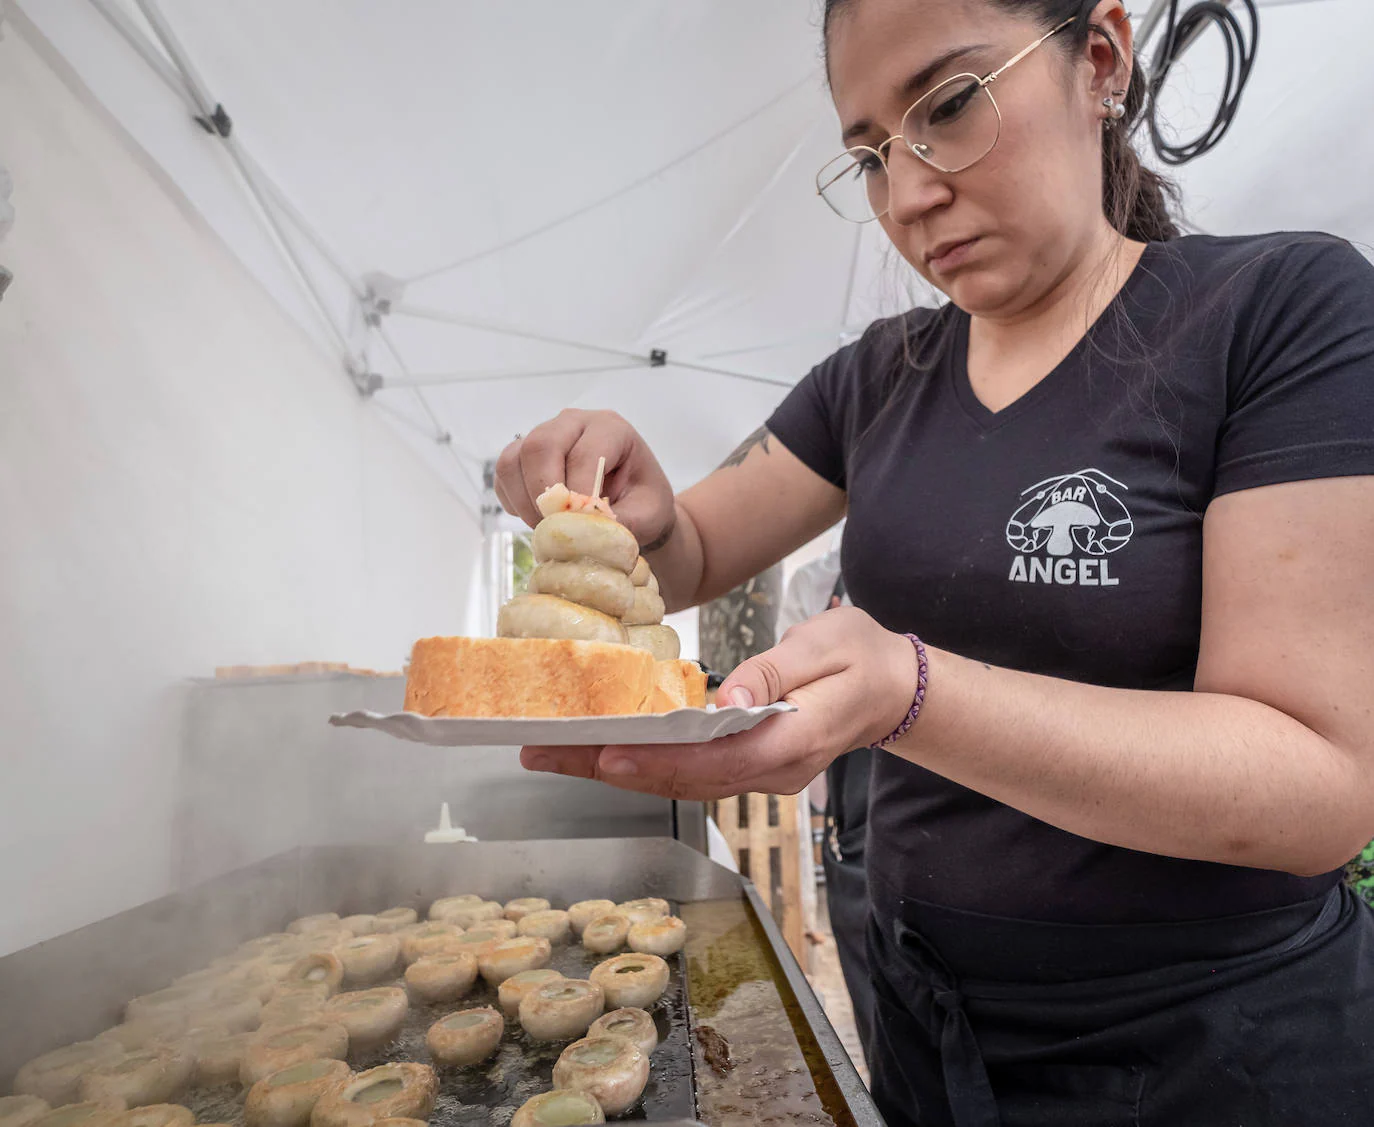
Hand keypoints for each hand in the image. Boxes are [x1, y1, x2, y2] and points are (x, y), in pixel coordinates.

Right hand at [494, 409, 675, 546]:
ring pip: (514, 458)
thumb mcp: (648, 515)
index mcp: (611, 428)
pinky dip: (514, 501)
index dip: (578, 493)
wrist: (633, 502)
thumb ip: (623, 524)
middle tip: (555, 527)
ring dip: (525, 500)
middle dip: (543, 493)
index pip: (584, 453)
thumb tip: (588, 535)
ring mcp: (544, 434)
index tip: (581, 525)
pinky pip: (504, 475)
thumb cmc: (644, 503)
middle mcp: (574, 423)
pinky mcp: (524, 454)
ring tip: (548, 527)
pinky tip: (538, 517)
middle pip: (540, 445)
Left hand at [520, 607, 918, 799]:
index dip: (659, 762)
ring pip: (680, 781)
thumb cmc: (862, 658)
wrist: (894, 687)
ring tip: (554, 753)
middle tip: (545, 753)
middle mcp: (773, 770)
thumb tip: (727, 700)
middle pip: (683, 779)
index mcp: (794, 741)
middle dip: (610, 769)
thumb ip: (775, 673)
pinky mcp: (749, 764)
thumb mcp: (826, 647)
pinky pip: (690, 771)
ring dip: (616, 770)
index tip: (607, 757)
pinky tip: (602, 752)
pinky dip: (643, 763)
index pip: (717, 763)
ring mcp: (761, 774)